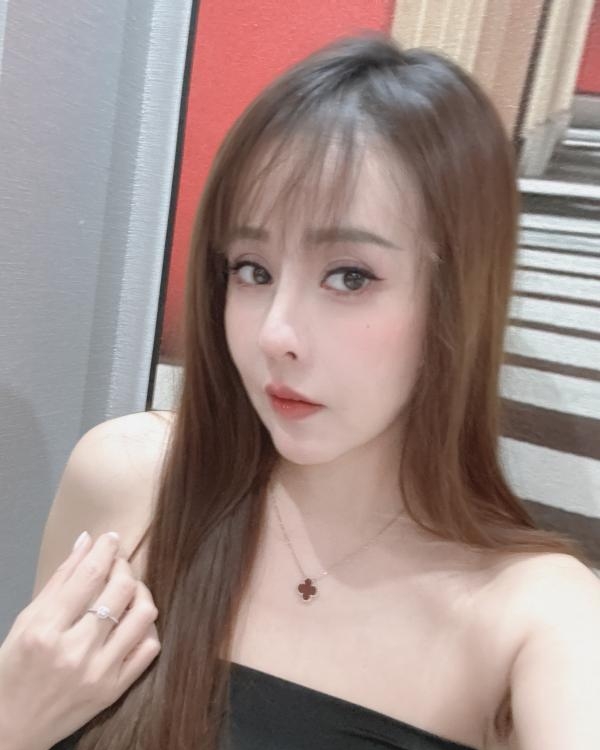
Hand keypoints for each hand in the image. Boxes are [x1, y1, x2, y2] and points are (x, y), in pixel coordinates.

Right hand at [0, 531, 160, 749]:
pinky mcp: (114, 691)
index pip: (88, 576)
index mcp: (46, 631)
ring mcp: (98, 673)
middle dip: (124, 566)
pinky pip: (149, 649)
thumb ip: (60, 579)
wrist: (11, 729)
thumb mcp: (26, 621)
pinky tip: (132, 622)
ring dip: (140, 593)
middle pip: (121, 590)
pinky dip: (146, 628)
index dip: (105, 549)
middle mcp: (75, 652)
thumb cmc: (13, 670)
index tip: (111, 538)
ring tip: (129, 590)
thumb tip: (86, 540)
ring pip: (143, 615)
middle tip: (117, 563)